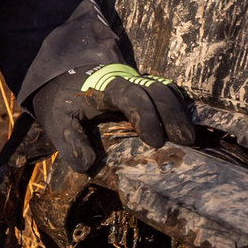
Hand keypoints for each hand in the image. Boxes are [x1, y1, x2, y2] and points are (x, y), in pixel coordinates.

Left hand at [27, 63, 196, 176]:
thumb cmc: (63, 105)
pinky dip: (179, 107)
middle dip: (171, 114)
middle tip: (183, 141)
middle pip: (155, 89)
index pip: (130, 96)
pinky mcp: (145, 88)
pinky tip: (187, 126)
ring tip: (189, 138)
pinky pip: (168, 92)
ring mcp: (137, 82)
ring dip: (179, 112)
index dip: (145, 115)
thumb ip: (71, 143)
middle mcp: (125, 81)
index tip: (155, 141)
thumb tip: (88, 165)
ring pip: (165, 89)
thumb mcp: (57, 123)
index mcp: (103, 88)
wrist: (63, 81)